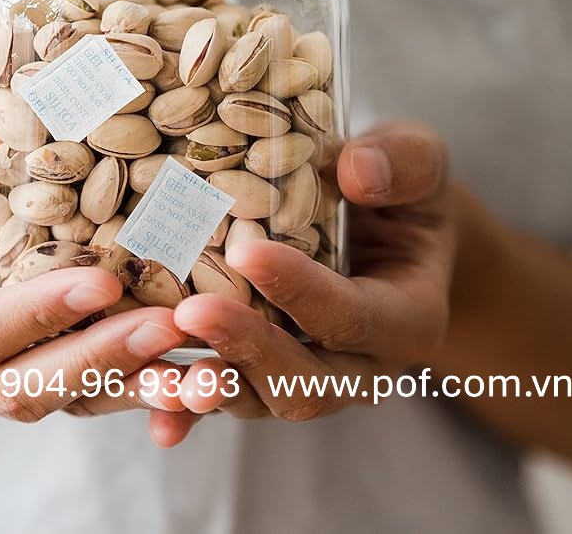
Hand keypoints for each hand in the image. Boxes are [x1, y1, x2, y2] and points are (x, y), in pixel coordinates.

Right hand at [0, 117, 188, 428]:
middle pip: (25, 387)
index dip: (36, 313)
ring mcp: (4, 377)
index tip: (102, 283)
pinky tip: (208, 377)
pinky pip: (100, 395)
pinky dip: (152, 390)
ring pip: (73, 403)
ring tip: (207, 374)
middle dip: (100, 361)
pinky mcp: (51, 375)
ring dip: (140, 390)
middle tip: (170, 326)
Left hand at [171, 121, 453, 425]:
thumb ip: (404, 162)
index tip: (246, 252)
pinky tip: (152, 408)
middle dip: (246, 348)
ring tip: (160, 370)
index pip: (353, 315)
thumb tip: (357, 171)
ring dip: (209, 388)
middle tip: (191, 312)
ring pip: (260, 400)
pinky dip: (186, 409)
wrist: (381, 232)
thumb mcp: (419, 161)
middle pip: (305, 380)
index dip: (301, 291)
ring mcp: (309, 380)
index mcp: (408, 319)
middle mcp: (361, 367)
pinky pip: (226, 401)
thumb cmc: (397, 193)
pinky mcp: (264, 380)